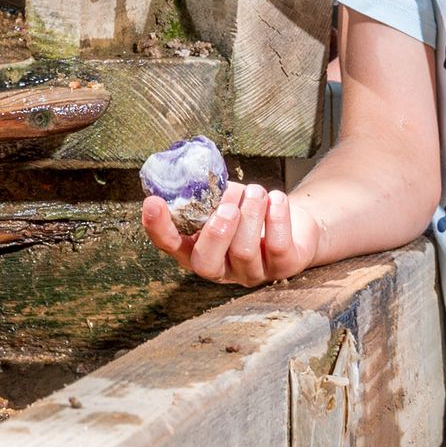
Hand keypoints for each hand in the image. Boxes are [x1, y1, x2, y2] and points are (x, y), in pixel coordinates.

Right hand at [141, 178, 324, 286]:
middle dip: (215, 231)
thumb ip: (206, 194)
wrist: (292, 220)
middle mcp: (222, 269)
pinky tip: (276, 198)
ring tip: (255, 191)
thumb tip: (189, 173)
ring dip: (249, 212)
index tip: (152, 202)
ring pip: (243, 251)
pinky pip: (278, 246)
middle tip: (228, 204)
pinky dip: (277, 216)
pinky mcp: (284, 268)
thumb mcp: (223, 200)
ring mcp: (253, 273)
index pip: (171, 246)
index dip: (158, 228)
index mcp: (198, 250)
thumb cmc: (248, 210)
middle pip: (206, 263)